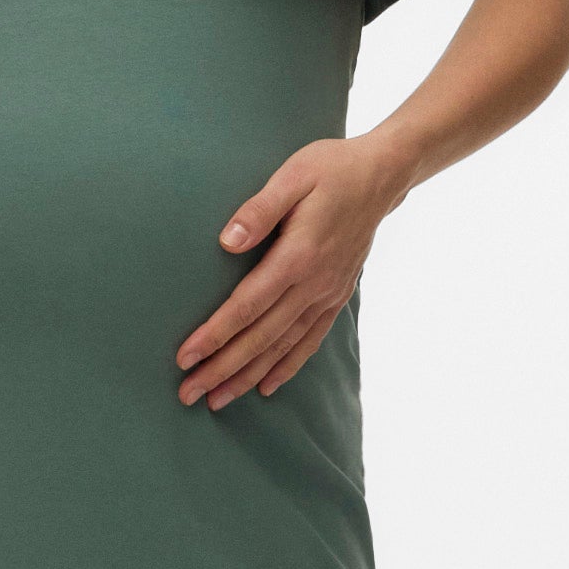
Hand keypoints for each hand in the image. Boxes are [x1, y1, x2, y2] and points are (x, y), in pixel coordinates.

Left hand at [175, 135, 403, 408]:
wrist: (383, 175)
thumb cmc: (331, 168)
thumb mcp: (292, 175)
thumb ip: (258, 209)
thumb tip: (227, 241)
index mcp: (299, 256)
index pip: (248, 306)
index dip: (215, 335)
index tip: (186, 357)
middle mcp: (314, 284)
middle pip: (262, 337)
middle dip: (223, 368)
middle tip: (188, 394)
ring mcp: (328, 294)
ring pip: (284, 347)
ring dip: (248, 376)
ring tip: (217, 400)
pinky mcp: (336, 295)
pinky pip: (310, 340)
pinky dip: (287, 366)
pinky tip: (266, 386)